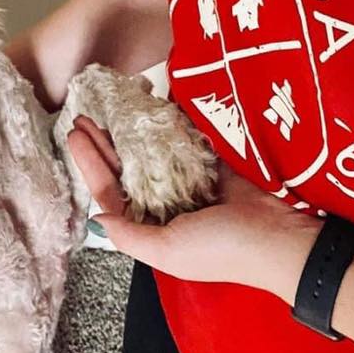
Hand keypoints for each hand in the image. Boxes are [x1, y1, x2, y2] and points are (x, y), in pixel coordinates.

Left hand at [66, 113, 321, 299]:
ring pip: (151, 151)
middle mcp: (165, 205)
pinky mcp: (212, 164)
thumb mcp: (168, 251)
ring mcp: (189, 182)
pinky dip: (169, 123)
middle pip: (126, 167)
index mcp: (152, 228)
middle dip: (105, 141)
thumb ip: (130, 237)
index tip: (75, 133)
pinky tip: (154, 104)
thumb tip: (95, 219)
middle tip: (87, 112)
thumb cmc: (219, 248)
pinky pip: (183, 139)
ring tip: (116, 102)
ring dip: (133, 129)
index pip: (111, 191)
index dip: (91, 163)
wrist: (278, 238)